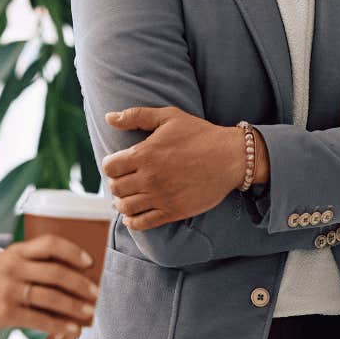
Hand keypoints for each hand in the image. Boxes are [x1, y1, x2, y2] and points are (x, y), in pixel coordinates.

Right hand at [0, 235, 97, 334]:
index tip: (89, 261)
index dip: (73, 251)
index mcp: (15, 252)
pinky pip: (39, 319)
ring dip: (75, 307)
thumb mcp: (2, 263)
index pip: (50, 244)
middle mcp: (14, 268)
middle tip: (96, 293)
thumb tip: (64, 276)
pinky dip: (59, 324)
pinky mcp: (5, 313)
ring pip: (51, 297)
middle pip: (57, 273)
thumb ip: (26, 264)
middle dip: (81, 285)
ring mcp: (9, 290)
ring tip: (89, 313)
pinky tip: (71, 328)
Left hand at [102, 107, 243, 228]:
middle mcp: (150, 178)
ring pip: (126, 207)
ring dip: (123, 202)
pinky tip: (134, 214)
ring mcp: (161, 197)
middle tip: (125, 180)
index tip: (119, 164)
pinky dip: (133, 221)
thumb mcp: (169, 116)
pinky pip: (142, 223)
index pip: (110, 167)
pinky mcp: (173, 211)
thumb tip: (109, 118)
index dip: (111, 165)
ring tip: (129, 196)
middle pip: (116, 188)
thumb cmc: (200, 134)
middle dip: (117, 183)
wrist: (230, 157)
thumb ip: (136, 116)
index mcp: (145, 154)